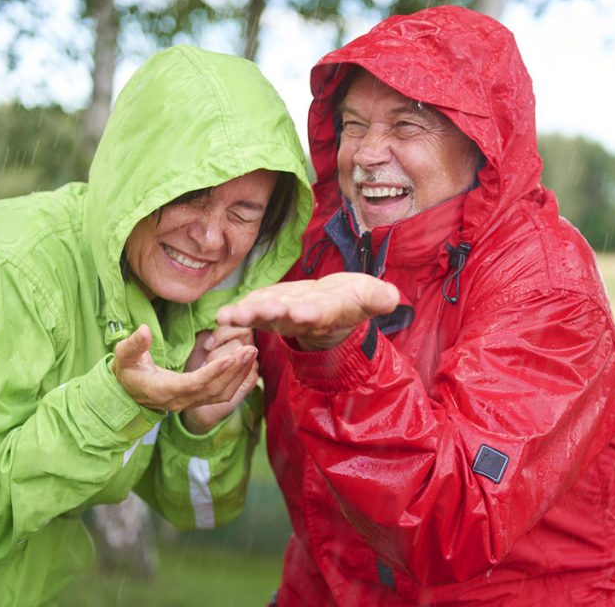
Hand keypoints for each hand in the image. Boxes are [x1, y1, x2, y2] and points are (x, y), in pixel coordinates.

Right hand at [112, 325, 257, 431]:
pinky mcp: (197, 400)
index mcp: (165, 390)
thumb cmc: (127, 372)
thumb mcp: (124, 356)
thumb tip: (144, 330)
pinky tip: (246, 364)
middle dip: (234, 370)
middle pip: (214, 389)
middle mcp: (181, 400)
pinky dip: (236, 380)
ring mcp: (191, 403)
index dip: (214, 372)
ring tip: (252, 353)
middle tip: (251, 349)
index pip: (194, 383)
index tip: (231, 356)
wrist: (128, 392)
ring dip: (239, 375)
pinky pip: (221, 394)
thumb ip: (134, 344)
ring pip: (221, 393)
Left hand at [216, 272, 399, 349]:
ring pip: (263, 315)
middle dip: (269, 314)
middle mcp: (302, 318)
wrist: (332, 308)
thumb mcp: (370, 296)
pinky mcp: (269, 306)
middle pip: (285, 316)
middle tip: (255, 313)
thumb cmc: (352, 300)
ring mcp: (283, 315)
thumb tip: (394, 297)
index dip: (311, 313)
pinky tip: (221, 315)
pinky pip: (251, 309)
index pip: (319, 313)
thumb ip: (379, 297)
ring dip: (245, 316)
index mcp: (327, 312)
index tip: (302, 312)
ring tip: (227, 317)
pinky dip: (237, 312)